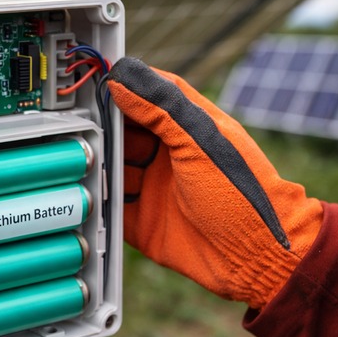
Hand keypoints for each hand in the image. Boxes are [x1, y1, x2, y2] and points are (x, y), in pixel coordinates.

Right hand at [108, 58, 322, 309]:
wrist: (254, 258)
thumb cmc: (245, 194)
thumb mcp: (200, 142)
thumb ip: (161, 108)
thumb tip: (123, 78)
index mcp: (188, 130)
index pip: (148, 99)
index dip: (123, 90)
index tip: (95, 87)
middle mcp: (168, 158)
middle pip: (124, 135)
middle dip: (104, 132)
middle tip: (82, 129)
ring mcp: (154, 190)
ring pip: (114, 171)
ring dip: (99, 166)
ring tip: (84, 163)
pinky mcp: (142, 223)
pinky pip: (110, 209)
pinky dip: (97, 202)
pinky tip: (86, 194)